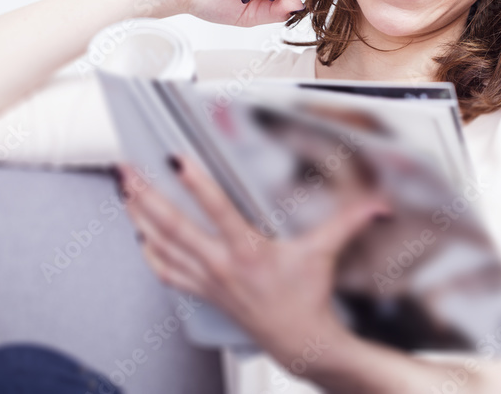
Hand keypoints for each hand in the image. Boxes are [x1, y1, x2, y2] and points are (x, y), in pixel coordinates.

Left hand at [116, 153, 389, 366]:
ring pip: (163, 246)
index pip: (217, 210)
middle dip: (147, 195)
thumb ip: (348, 223)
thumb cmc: (307, 298)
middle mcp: (222, 265)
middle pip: (174, 226)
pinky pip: (167, 272)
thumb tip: (377, 205)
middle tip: (128, 170)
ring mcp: (208, 280)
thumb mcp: (325, 254)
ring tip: (124, 192)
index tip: (176, 159)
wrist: (299, 342)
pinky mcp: (204, 292)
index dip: (195, 183)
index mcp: (249, 250)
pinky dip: (149, 253)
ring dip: (139, 217)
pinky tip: (138, 236)